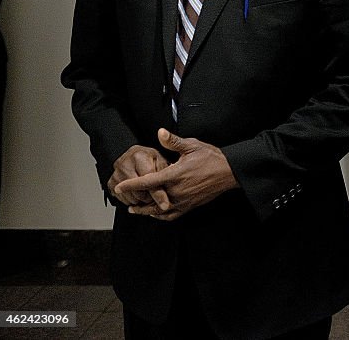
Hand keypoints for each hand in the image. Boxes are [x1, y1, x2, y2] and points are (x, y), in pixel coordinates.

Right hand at [107, 145, 169, 207]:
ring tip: (148, 193)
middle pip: (139, 191)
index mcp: (139, 156)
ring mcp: (116, 174)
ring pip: (131, 198)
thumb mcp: (160, 159)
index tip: (165, 205)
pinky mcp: (110, 183)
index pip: (149, 179)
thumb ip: (166, 171)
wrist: (133, 155)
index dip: (158, 194)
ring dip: (142, 200)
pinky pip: (123, 199)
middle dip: (150, 198)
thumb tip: (173, 185)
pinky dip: (133, 200)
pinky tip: (138, 193)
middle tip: (157, 197)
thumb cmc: (149, 158)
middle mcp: (124, 164)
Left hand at [114, 128, 237, 220]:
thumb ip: (173, 141)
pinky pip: (172, 215)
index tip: (119, 187)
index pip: (148, 181)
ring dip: (145, 211)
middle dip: (136, 200)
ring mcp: (184, 200)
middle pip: (150, 199)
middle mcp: (177, 190)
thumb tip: (159, 132)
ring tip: (135, 210)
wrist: (229, 172)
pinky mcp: (190, 205)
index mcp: (175, 175)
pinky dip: (161, 216)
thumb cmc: (211, 158)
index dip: (131, 185)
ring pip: (159, 210)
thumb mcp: (192, 146)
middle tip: (124, 199)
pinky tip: (155, 214)